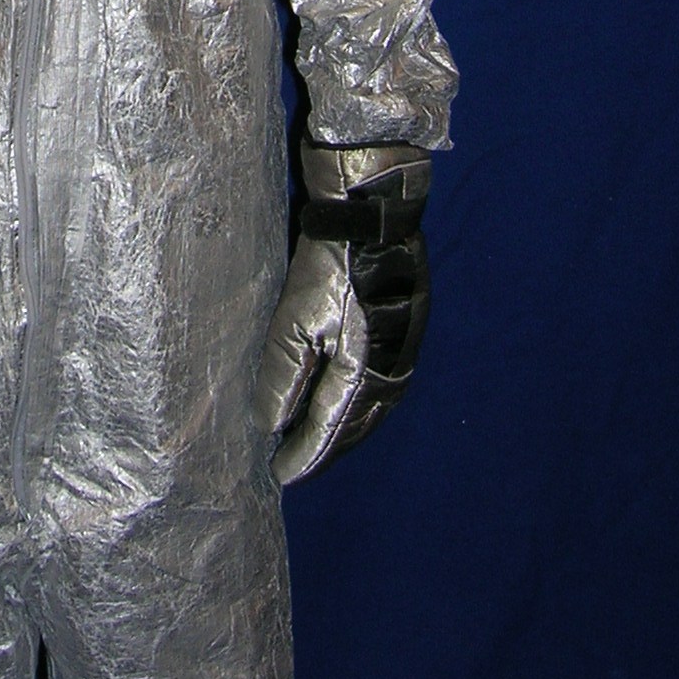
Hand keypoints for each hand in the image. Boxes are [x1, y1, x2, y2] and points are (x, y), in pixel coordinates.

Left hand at [253, 144, 431, 483]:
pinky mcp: (406, 324)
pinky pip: (384, 382)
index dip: (305, 453)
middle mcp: (394, 365)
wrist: (375, 202)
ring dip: (347, 428)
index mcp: (367, 368)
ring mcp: (405, 344)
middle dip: (327, 447)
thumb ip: (285, 371)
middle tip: (295, 465)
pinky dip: (363, 403)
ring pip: (375, 405)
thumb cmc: (332, 256)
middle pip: (358, 423)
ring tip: (319, 441)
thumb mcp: (298, 314)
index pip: (331, 425)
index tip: (280, 476)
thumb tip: (272, 422)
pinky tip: (347, 399)